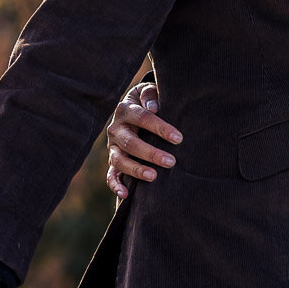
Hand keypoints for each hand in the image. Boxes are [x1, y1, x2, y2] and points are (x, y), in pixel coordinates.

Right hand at [105, 82, 179, 197]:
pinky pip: (110, 175)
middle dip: (151, 153)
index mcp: (125, 110)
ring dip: (136, 169)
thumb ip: (150, 95)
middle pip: (130, 143)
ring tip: (154, 176)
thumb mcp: (148, 92)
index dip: (160, 128)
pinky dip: (115, 185)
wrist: (132, 106)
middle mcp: (115, 129)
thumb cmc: (148, 101)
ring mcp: (112, 146)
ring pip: (119, 160)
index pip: (142, 118)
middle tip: (171, 161)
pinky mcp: (112, 160)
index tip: (178, 138)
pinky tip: (126, 195)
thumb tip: (155, 107)